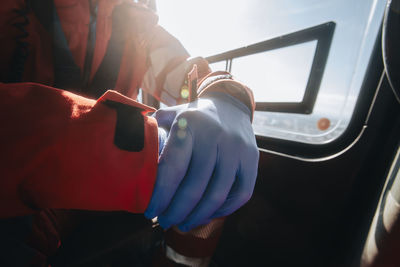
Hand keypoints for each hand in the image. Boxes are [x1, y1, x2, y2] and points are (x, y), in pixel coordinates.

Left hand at [144, 92, 258, 230]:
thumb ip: (152, 131)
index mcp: (190, 124)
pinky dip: (223, 211)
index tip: (150, 211)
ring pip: (217, 195)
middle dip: (176, 212)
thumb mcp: (172, 115)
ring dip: (197, 216)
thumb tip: (128, 152)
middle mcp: (216, 136)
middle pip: (195, 187)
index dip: (160, 195)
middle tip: (164, 222)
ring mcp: (237, 149)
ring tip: (182, 224)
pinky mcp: (253, 160)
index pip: (173, 167)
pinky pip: (240, 194)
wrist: (231, 106)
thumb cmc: (194, 117)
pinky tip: (206, 214)